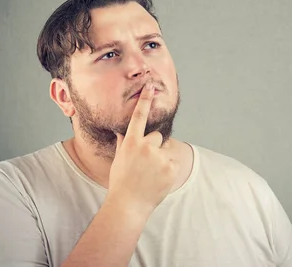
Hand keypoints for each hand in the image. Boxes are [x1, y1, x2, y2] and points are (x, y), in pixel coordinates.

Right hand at [105, 81, 178, 217]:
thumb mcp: (119, 160)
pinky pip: (172, 162)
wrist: (129, 205)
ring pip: (165, 150)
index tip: (150, 85)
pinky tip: (158, 180)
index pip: (139, 117)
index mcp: (131, 142)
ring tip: (150, 175)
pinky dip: (168, 170)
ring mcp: (159, 157)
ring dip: (161, 159)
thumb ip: (123, 143)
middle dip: (153, 147)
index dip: (145, 100)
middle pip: (156, 136)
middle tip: (144, 164)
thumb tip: (122, 131)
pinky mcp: (171, 168)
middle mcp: (146, 147)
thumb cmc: (121, 182)